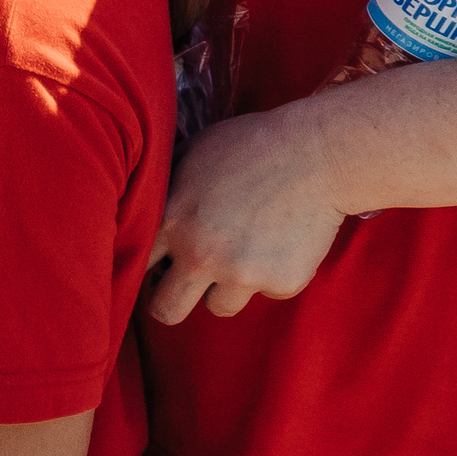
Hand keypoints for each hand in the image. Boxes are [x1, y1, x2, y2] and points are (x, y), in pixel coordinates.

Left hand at [144, 98, 350, 323]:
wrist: (317, 152)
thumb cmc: (250, 144)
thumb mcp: (192, 152)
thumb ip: (166, 189)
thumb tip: (142, 206)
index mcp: (173, 221)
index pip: (139, 265)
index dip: (150, 265)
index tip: (161, 264)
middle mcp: (202, 256)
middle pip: (167, 311)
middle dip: (171, 302)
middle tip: (185, 286)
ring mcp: (243, 274)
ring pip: (219, 306)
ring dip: (226, 286)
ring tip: (244, 248)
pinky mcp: (281, 284)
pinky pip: (265, 292)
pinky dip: (270, 274)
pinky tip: (281, 240)